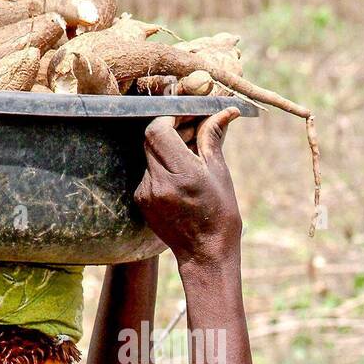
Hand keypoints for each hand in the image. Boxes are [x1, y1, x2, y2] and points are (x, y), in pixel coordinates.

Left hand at [135, 109, 242, 266]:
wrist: (205, 252)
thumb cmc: (220, 213)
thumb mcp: (220, 173)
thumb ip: (212, 138)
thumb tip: (222, 111)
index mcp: (182, 175)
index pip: (158, 131)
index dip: (170, 117)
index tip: (185, 115)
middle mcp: (158, 183)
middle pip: (151, 139)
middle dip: (169, 129)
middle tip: (190, 127)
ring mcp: (146, 193)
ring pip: (149, 154)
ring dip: (166, 147)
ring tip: (189, 152)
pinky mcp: (141, 200)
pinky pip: (148, 171)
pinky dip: (162, 165)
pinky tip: (180, 173)